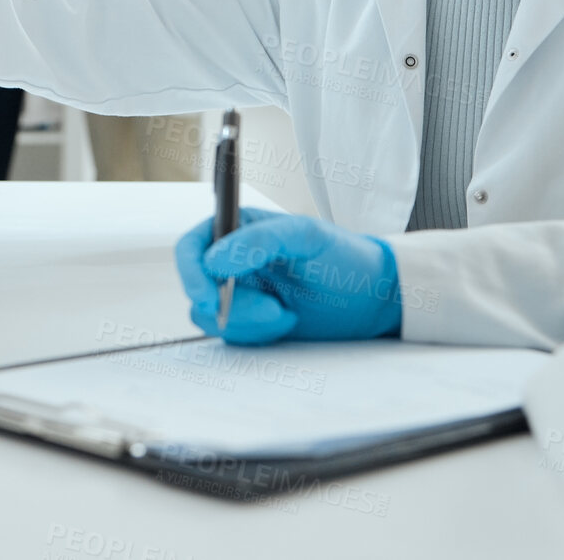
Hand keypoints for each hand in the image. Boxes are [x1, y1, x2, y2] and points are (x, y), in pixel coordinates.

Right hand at [174, 208, 401, 344]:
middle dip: (230, 306)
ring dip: (248, 322)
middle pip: (198, 287)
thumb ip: (260, 241)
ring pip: (210, 317)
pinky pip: (230, 335)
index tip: (208, 297)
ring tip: (287, 313)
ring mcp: (238, 293)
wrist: (371, 300)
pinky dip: (255, 335)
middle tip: (270, 312)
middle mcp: (232, 260)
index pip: (193, 245)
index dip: (192, 272)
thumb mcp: (307, 237)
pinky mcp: (247, 322)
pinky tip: (286, 323)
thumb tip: (214, 260)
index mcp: (240, 228)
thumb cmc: (344, 258)